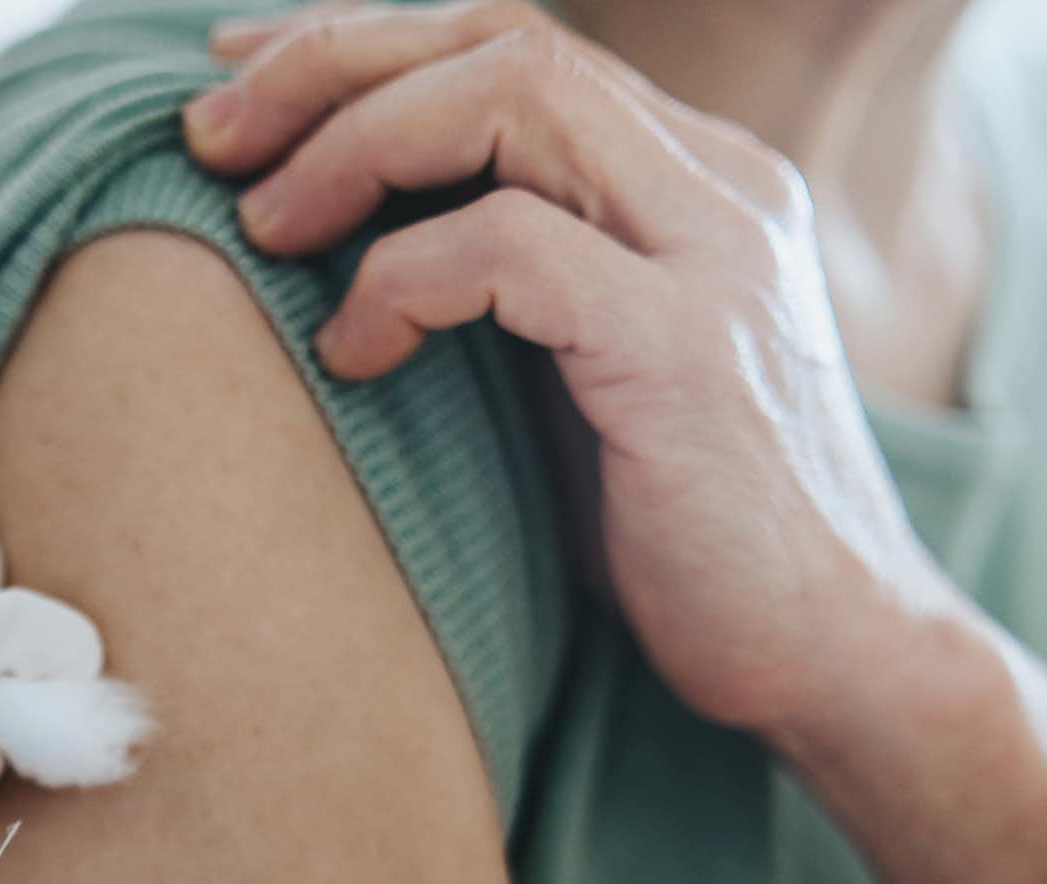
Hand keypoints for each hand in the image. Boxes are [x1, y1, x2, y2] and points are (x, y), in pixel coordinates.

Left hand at [184, 2, 962, 738]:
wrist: (838, 658)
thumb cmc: (686, 534)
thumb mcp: (585, 373)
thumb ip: (509, 283)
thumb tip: (342, 236)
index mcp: (697, 178)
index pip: (515, 42)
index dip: (363, 43)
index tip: (243, 84)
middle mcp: (719, 186)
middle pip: (501, 35)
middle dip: (330, 65)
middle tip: (207, 138)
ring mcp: (716, 256)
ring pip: (511, 94)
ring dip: (352, 147)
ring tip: (262, 227)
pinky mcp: (688, 349)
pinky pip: (510, 246)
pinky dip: (402, 278)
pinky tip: (354, 351)